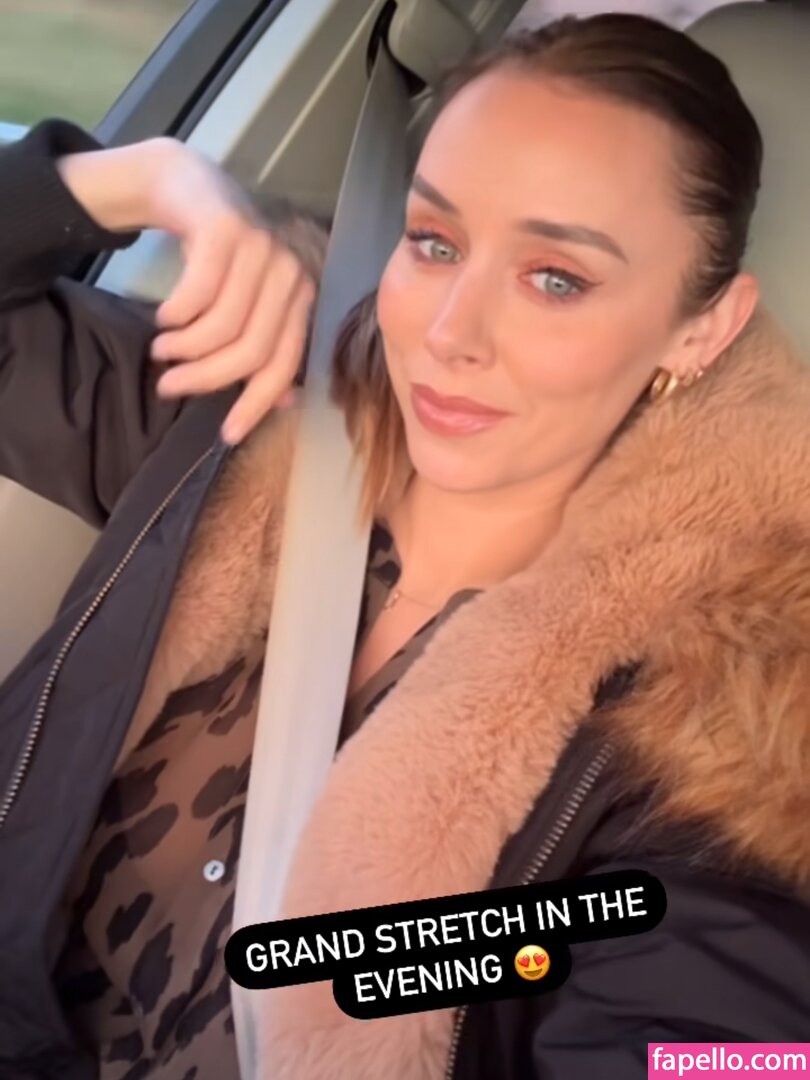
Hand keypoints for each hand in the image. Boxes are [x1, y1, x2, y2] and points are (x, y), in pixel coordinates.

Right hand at [58, 136, 318, 443]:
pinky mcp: (227, 230)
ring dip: (184, 348)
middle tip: (169, 385)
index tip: (226, 435)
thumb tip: (285, 403)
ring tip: (162, 349)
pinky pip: (199, 294)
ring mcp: (262, 249)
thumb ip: (263, 346)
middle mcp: (290, 274)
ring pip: (224, 326)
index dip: (256, 404)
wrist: (187, 186)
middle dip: (205, 378)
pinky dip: (175, 315)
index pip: (283, 364)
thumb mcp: (243, 303)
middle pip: (251, 351)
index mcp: (299, 299)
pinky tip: (164, 316)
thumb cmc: (216, 258)